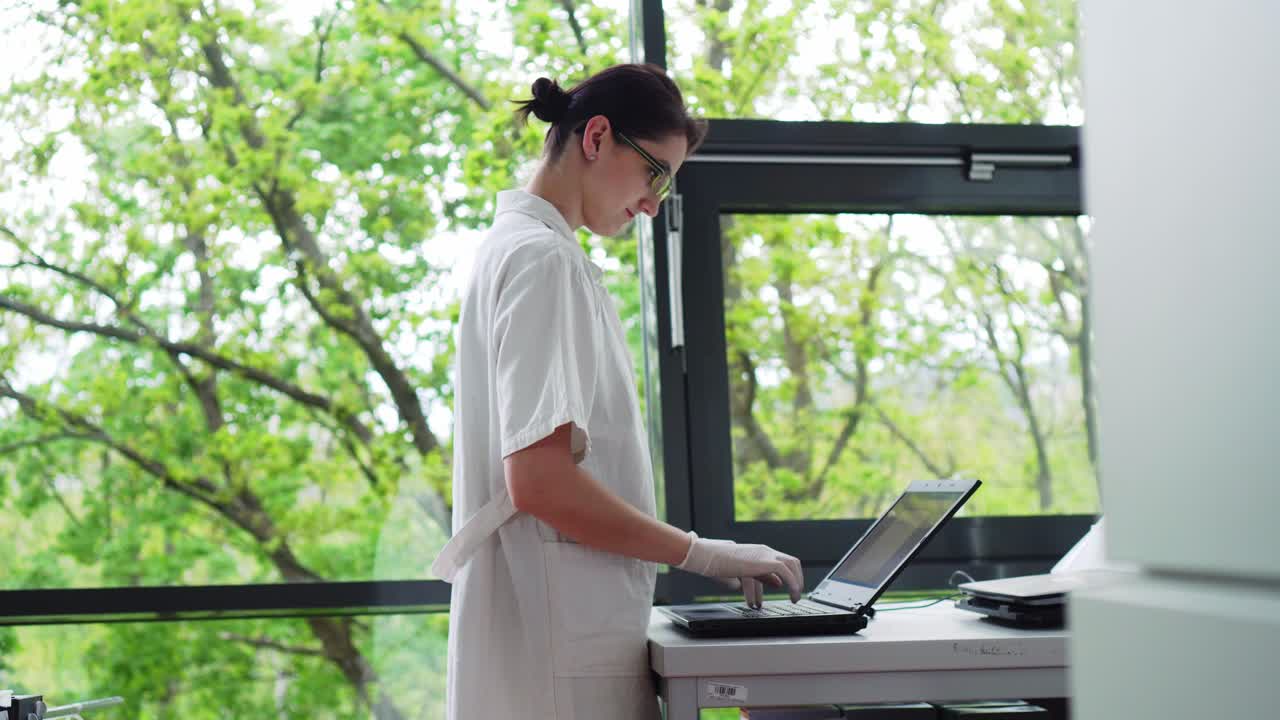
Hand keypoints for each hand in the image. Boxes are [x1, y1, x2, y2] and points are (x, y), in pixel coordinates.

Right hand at [675, 532, 802, 607]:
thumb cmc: (716, 563)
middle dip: (796, 578)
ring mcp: (765, 554)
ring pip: (792, 564)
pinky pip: (786, 571)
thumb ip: (750, 577)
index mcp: (758, 553)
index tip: (787, 588)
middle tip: (795, 594)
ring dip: (796, 582)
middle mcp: (764, 551)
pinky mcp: (764, 561)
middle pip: (791, 561)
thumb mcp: (738, 572)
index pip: (780, 562)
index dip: (787, 576)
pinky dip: (792, 584)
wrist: (707, 556)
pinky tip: (790, 595)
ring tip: (794, 599)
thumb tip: (753, 585)